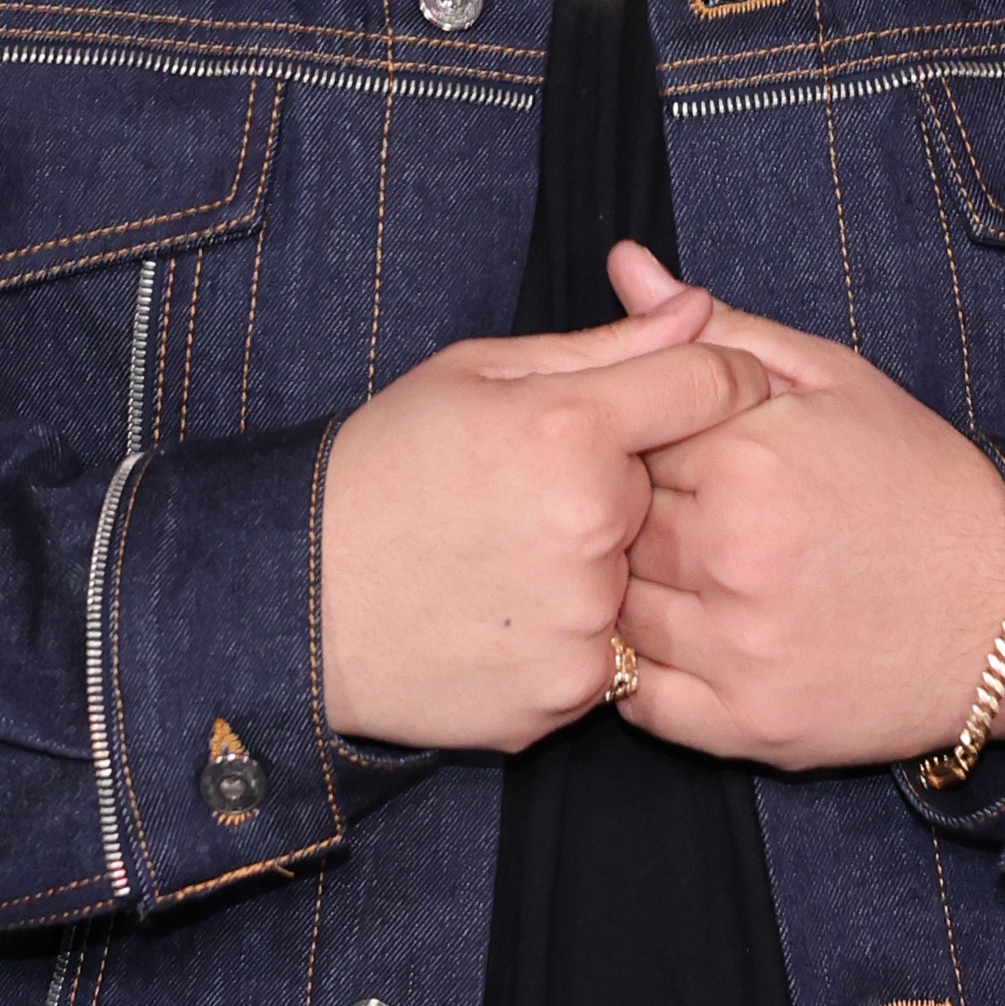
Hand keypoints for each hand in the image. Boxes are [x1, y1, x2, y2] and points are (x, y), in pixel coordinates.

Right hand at [320, 282, 772, 752]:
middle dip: (613, 488)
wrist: (293, 599)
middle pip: (660, 493)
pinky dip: (562, 636)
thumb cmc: (379, 470)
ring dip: (589, 568)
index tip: (684, 395)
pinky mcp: (565, 697)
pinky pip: (600, 653)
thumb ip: (607, 347)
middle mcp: (594, 528)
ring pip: (632, 579)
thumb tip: (702, 308)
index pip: (710, 386)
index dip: (707, 381)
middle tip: (520, 496)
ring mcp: (582, 623)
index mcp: (572, 429)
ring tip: (498, 561)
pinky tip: (494, 616)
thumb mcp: (475, 375)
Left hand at [606, 239, 1004, 772]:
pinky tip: (678, 635)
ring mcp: (738, 652)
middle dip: (620, 514)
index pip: (619, 438)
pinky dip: (634, 670)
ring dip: (622, 590)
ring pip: (611, 612)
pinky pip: (637, 703)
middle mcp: (731, 560)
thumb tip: (621, 263)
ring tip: (681, 571)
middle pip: (606, 526)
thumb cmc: (918, 482)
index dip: (636, 441)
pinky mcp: (749, 727)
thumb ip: (718, 333)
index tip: (674, 452)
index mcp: (744, 463)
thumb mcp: (830, 380)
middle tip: (678, 514)